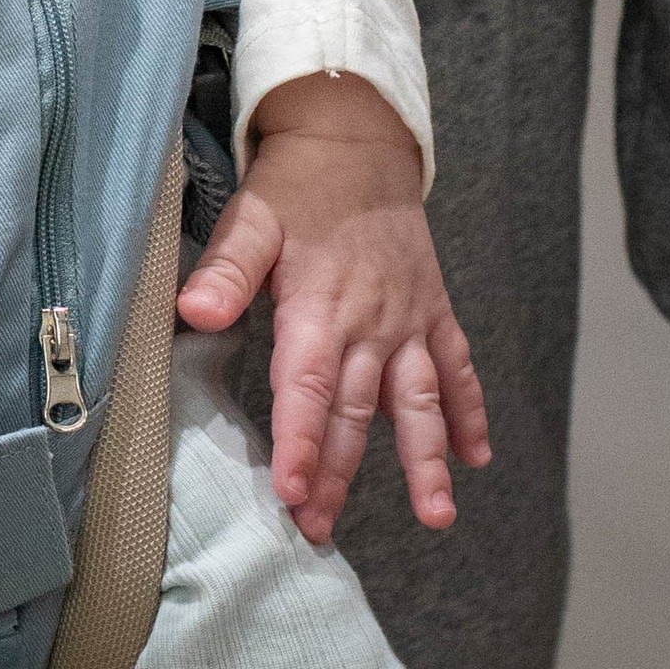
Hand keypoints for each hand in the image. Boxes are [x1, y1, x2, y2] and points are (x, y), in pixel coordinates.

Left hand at [174, 74, 489, 545]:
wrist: (356, 139)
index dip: (302, 440)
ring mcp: (408, 318)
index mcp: (319, 303)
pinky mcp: (433, 310)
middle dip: (339, 472)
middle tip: (320, 529)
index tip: (294, 492)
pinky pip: (456, 366)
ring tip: (436, 516)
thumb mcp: (251, 216)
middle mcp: (370, 320)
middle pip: (354, 410)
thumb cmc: (295, 185)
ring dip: (425, 458)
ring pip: (417, 400)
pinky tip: (476, 458)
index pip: (309, 385)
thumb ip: (227, 268)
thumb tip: (193, 311)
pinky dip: (469, 410)